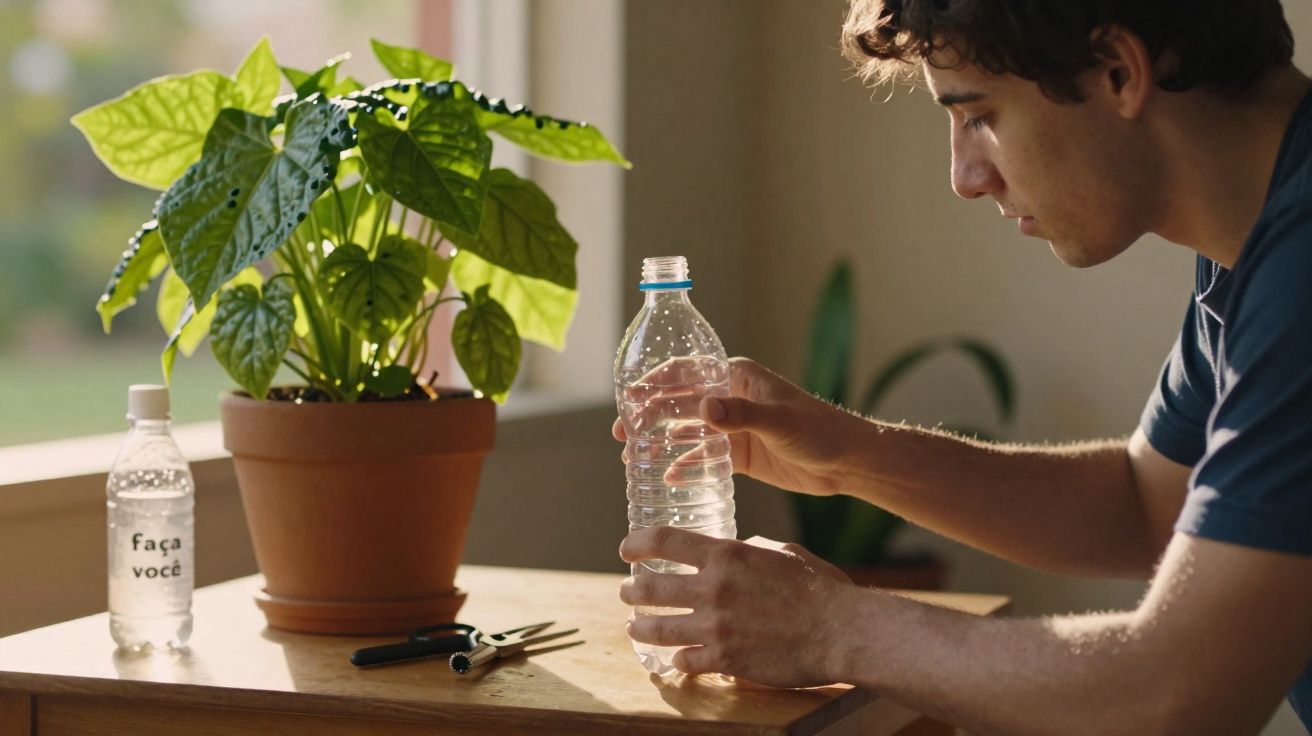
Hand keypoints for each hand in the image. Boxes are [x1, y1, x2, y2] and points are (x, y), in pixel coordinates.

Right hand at [614, 357, 864, 495]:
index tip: (630, 397)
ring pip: (687, 432)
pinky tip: (668, 478)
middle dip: (649, 415)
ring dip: (661, 441)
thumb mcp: (779, 420)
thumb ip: (742, 415)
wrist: (846, 461)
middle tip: (623, 431)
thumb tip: (705, 410)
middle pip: (680, 402)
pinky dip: (685, 466)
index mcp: (737, 377)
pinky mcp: (740, 455)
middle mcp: (731, 398)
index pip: (687, 373)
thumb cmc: (818, 429)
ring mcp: (734, 427)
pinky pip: (704, 459)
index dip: (655, 383)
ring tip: (633, 454)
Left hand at [619, 527, 854, 687]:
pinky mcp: (726, 660)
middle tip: (626, 592)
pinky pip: (685, 661)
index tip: (626, 548)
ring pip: (657, 629)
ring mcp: (716, 627)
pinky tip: (677, 659)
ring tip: (634, 627)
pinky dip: (677, 660)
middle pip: (650, 588)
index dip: (637, 543)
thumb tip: (735, 547)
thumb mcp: (782, 553)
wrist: (841, 631)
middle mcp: (713, 589)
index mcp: (726, 555)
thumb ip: (750, 549)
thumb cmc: (819, 588)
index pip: (664, 540)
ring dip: (640, 627)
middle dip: (631, 591)